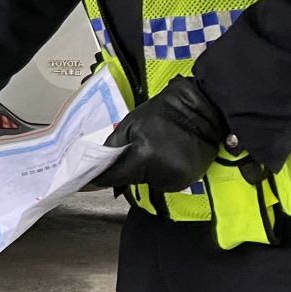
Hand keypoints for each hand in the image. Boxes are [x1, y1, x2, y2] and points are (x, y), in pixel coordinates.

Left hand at [92, 76, 228, 192]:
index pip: (113, 177)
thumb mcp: (130, 124)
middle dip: (127, 169)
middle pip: (131, 181)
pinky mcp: (189, 180)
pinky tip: (169, 155)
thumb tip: (97, 169)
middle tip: (137, 150)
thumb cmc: (165, 112)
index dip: (100, 177)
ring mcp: (177, 178)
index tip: (87, 180)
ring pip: (148, 183)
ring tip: (157, 150)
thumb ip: (113, 148)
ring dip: (146, 172)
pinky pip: (165, 181)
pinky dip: (162, 173)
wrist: (203, 108)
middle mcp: (161, 172)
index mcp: (143, 156)